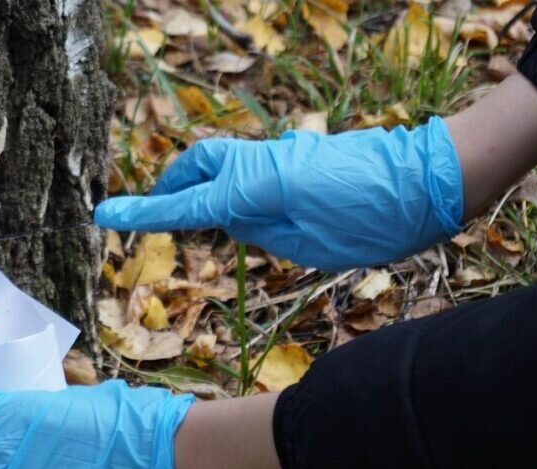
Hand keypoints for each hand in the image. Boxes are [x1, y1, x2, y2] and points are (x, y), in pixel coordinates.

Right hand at [94, 117, 464, 271]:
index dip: (143, 214)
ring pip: (222, 163)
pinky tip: (246, 213)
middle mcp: (263, 162)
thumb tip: (229, 217)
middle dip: (171, 187)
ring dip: (201, 186)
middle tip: (154, 216)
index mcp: (258, 186)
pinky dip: (232, 186)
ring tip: (198, 224)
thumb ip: (260, 229)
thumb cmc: (375, 220)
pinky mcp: (298, 159)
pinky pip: (249, 168)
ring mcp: (281, 155)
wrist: (433, 182)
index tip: (104, 216)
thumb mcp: (310, 244)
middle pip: (198, 165)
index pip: (187, 203)